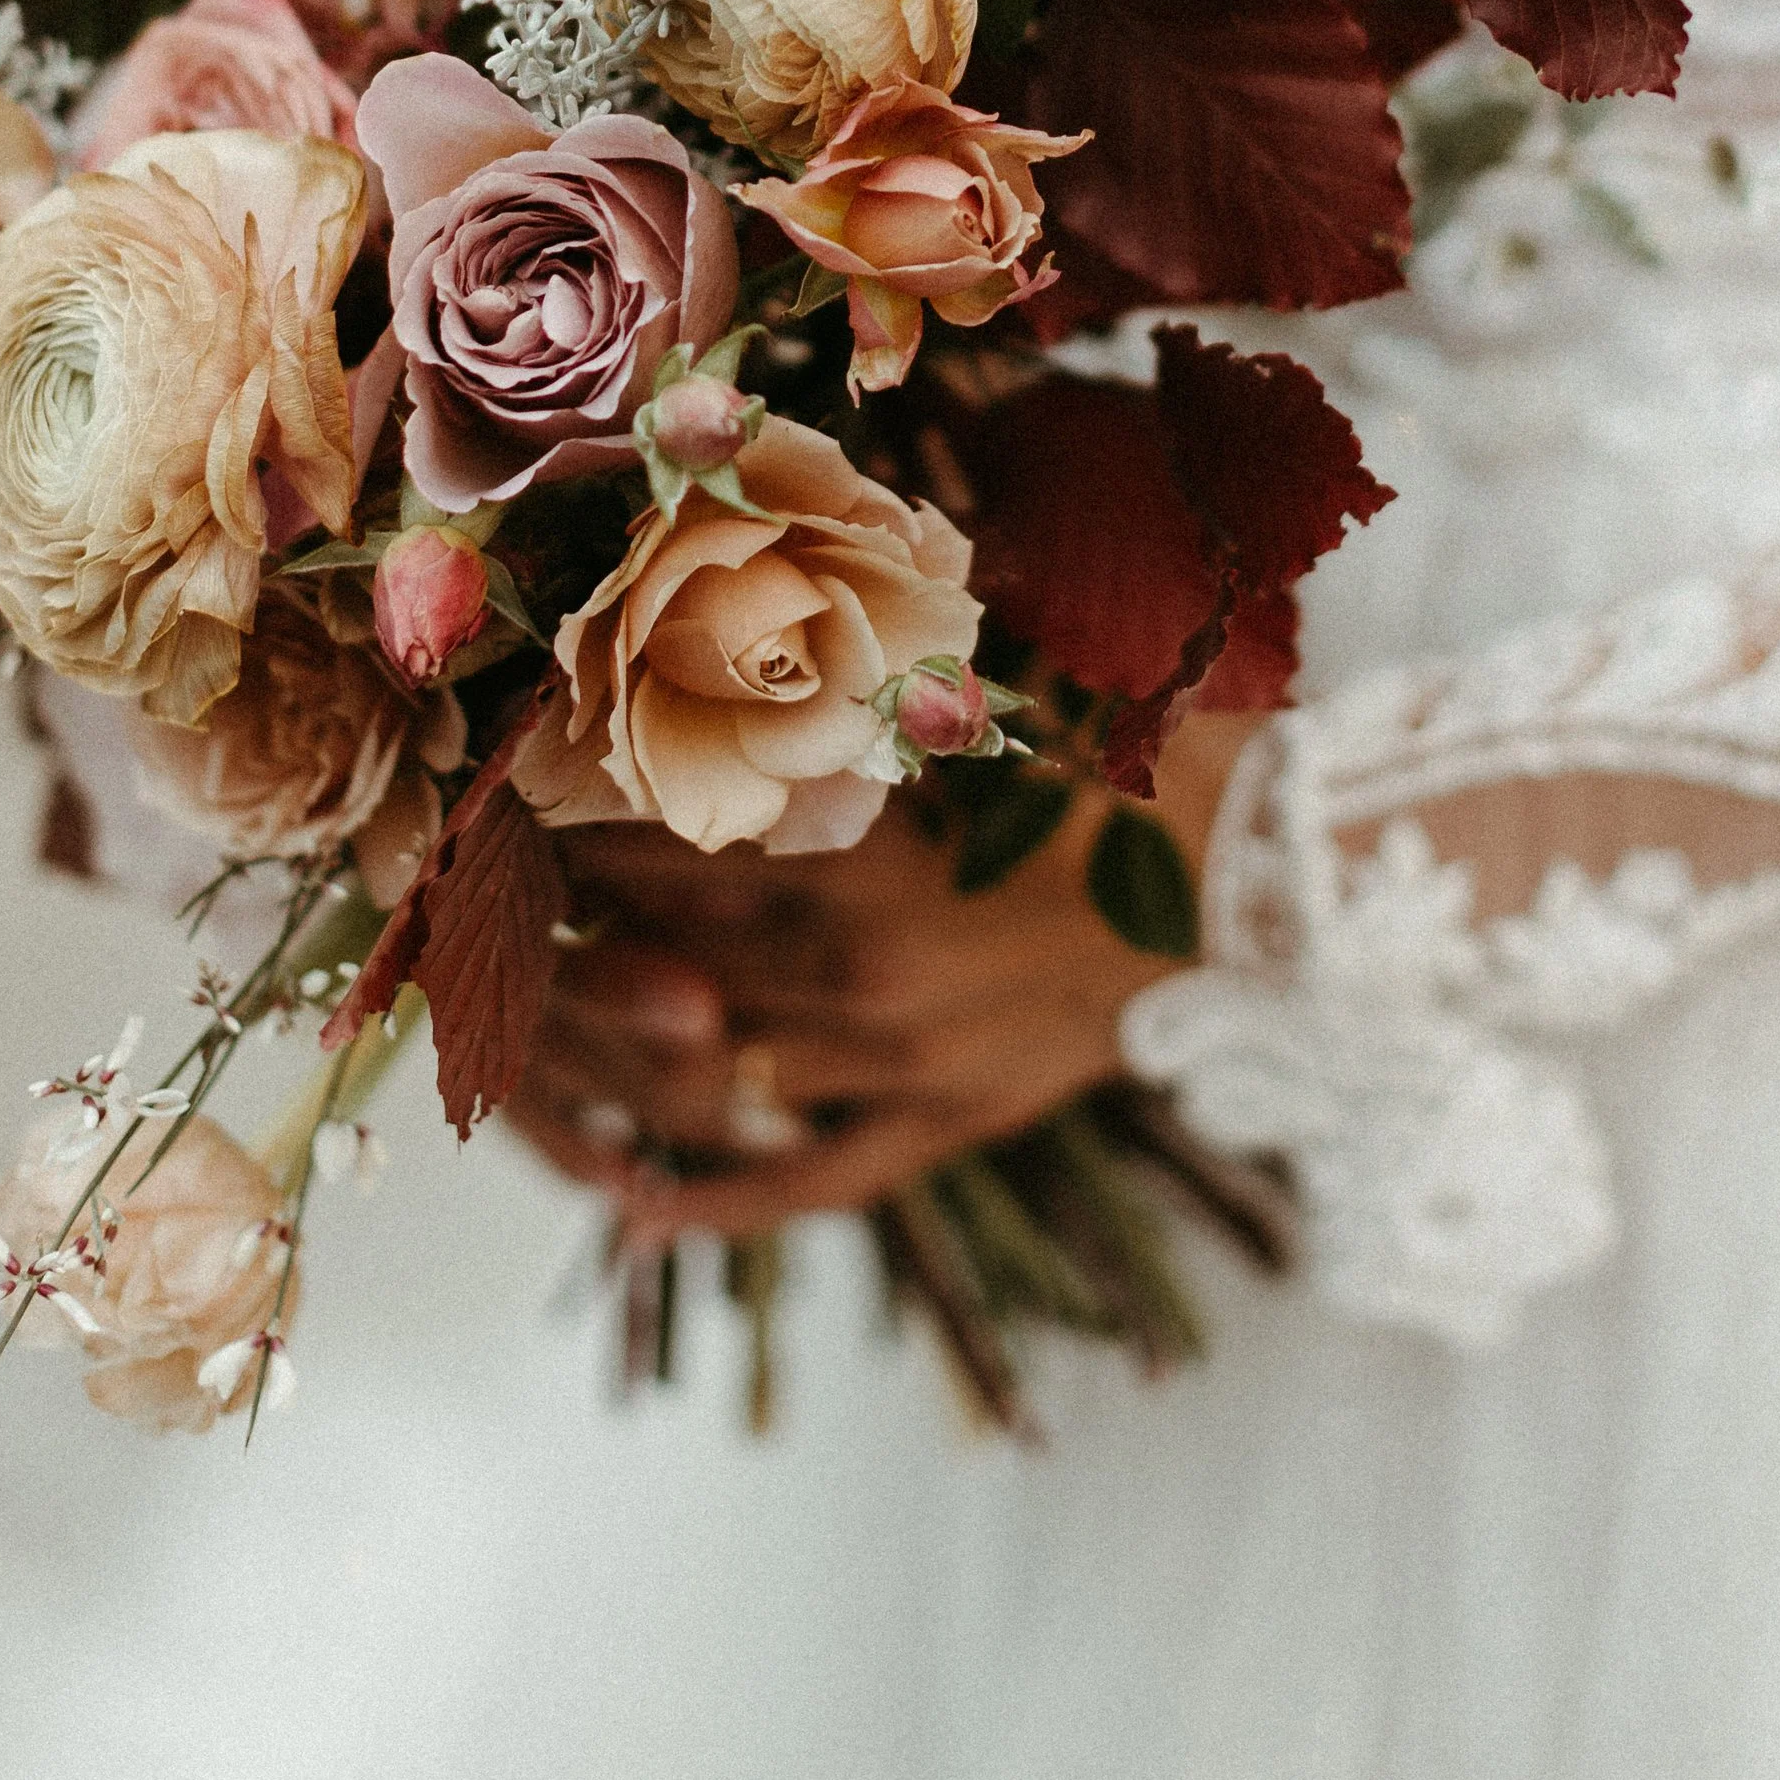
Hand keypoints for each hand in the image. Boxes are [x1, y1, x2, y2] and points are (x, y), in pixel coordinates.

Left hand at [506, 713, 1260, 1232]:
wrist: (1275, 891)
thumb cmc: (1142, 768)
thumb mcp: (1007, 700)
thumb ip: (889, 671)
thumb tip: (809, 578)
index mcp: (868, 855)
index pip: (676, 844)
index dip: (587, 824)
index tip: (519, 797)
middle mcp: (861, 972)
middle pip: (674, 954)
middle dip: (584, 928)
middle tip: (504, 898)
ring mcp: (901, 1063)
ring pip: (720, 1068)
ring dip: (626, 1046)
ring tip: (540, 1018)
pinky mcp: (949, 1124)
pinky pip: (812, 1180)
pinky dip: (723, 1200)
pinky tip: (637, 1202)